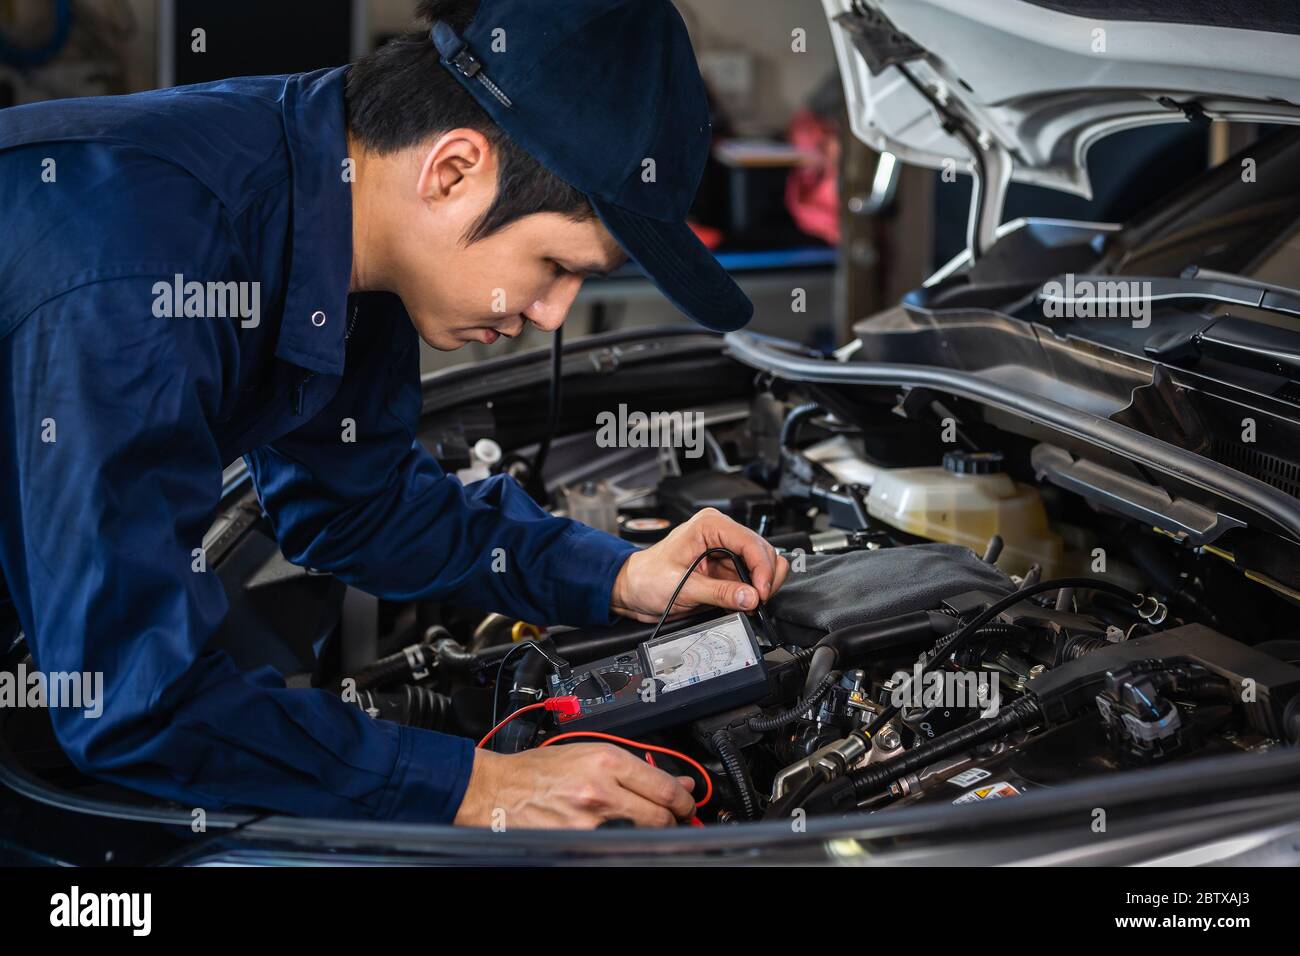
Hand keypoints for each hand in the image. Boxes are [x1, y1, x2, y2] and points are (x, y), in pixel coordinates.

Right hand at [452, 744, 696, 827]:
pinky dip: (623, 841)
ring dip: (651, 832)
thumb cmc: (538, 770)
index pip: (663, 786)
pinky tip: (618, 834)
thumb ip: (634, 767)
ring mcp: (590, 821)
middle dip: (673, 819)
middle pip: (660, 815)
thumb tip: (675, 781)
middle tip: (673, 818)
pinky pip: (616, 843)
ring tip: (644, 825)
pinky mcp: (579, 841)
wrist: (497, 790)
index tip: (686, 802)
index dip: (683, 799)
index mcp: (606, 760)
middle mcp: (601, 790)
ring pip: (642, 833)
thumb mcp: (588, 754)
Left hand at [609, 508, 788, 622]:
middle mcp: (720, 533)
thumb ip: (720, 592)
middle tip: (758, 601)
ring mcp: (726, 550)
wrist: (633, 590)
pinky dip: (754, 591)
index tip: (762, 592)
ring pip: (762, 564)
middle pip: (762, 551)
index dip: (762, 568)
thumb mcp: (683, 588)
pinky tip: (745, 601)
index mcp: (709, 526)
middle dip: (765, 578)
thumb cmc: (647, 578)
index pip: (750, 542)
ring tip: (752, 603)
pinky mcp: (727, 568)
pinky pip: (752, 578)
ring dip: (762, 585)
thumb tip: (750, 596)